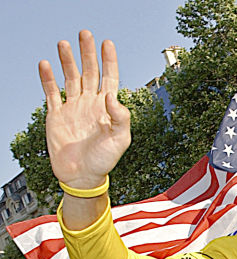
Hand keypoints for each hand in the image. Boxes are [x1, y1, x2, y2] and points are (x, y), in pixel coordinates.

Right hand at [39, 30, 130, 188]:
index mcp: (107, 108)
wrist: (82, 177)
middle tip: (85, 34)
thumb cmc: (104, 161)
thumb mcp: (120, 140)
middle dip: (87, 53)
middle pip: (89, 72)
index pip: (109, 78)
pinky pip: (51, 93)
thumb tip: (111, 95)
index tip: (107, 43)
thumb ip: (120, 117)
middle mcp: (90, 104)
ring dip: (67, 61)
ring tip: (64, 43)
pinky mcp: (56, 116)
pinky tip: (46, 64)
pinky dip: (48, 78)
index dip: (109, 61)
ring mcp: (72, 108)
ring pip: (70, 78)